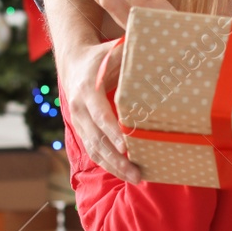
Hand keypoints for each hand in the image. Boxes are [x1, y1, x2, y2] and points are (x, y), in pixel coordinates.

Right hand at [60, 35, 141, 182]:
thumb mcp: (113, 51)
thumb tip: (158, 51)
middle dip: (117, 159)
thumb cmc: (101, 57)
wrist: (73, 63)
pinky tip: (124, 173)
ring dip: (114, 167)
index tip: (127, 148)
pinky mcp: (80, 129)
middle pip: (97, 140)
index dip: (113, 133)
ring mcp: (78, 121)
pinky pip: (92, 151)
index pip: (101, 115)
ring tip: (135, 179)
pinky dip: (108, 164)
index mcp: (88, 89)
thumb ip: (131, 54)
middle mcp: (79, 108)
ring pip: (94, 150)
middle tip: (137, 174)